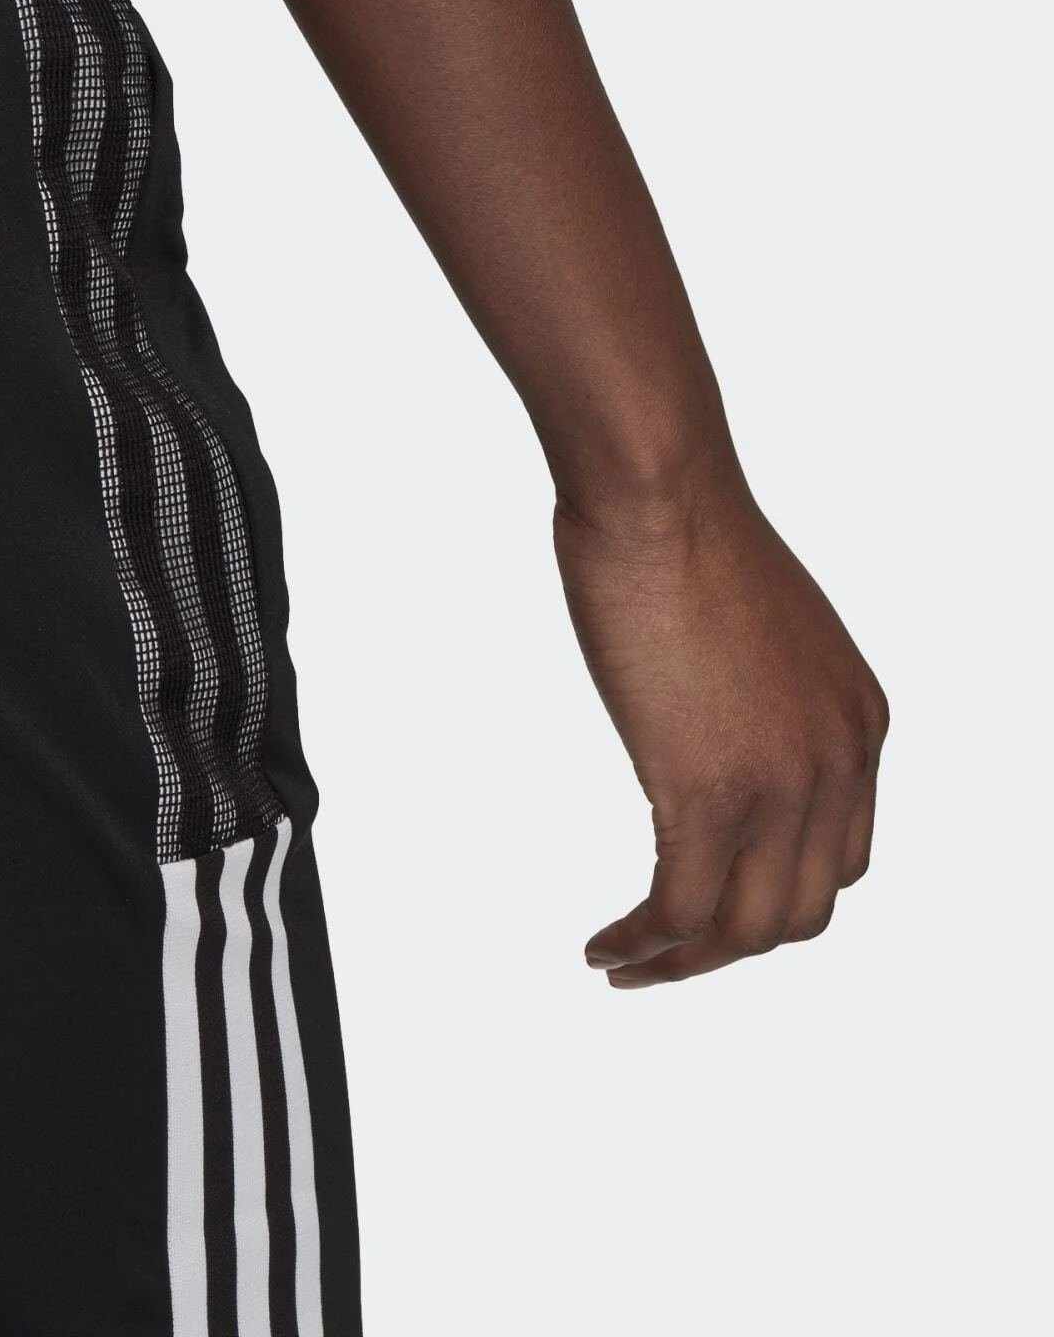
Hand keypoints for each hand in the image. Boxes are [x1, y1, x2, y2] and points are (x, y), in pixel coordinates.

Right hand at [557, 475, 887, 987]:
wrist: (658, 494)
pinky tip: (601, 945)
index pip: (840, 855)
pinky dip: (643, 943)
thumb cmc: (681, 526)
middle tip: (666, 951)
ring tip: (624, 966)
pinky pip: (683, 908)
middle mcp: (840, 764)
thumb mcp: (759, 624)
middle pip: (803, 910)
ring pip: (748, 929)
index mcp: (859, 722)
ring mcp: (781, 784)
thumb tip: (710, 716)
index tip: (709, 900)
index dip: (773, 893)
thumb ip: (759, 687)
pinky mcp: (708, 791)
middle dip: (733, 945)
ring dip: (685, 964)